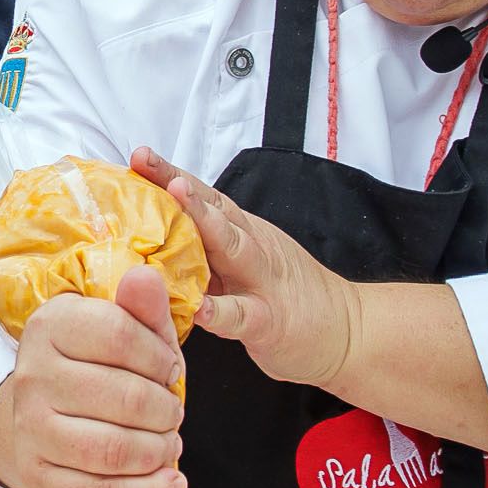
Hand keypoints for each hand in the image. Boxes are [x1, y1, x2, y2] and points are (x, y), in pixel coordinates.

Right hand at [0, 267, 186, 487]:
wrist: (43, 418)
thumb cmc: (96, 368)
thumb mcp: (122, 330)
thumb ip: (140, 307)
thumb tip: (146, 276)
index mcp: (50, 326)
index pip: (119, 335)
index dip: (160, 356)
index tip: (170, 369)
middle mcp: (31, 377)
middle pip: (125, 397)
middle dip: (166, 410)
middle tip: (173, 413)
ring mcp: (30, 431)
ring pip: (113, 450)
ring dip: (159, 450)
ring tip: (169, 444)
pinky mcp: (40, 480)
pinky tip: (171, 481)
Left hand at [133, 147, 360, 389]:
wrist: (348, 331)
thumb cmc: (287, 297)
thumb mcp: (244, 264)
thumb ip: (204, 250)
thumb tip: (149, 239)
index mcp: (243, 232)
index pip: (204, 197)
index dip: (170, 174)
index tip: (139, 156)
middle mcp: (252, 248)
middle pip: (214, 209)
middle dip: (178, 185)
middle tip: (146, 163)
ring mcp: (262, 282)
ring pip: (232, 247)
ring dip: (204, 222)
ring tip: (176, 200)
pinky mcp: (269, 322)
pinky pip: (242, 315)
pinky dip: (220, 312)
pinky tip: (200, 309)